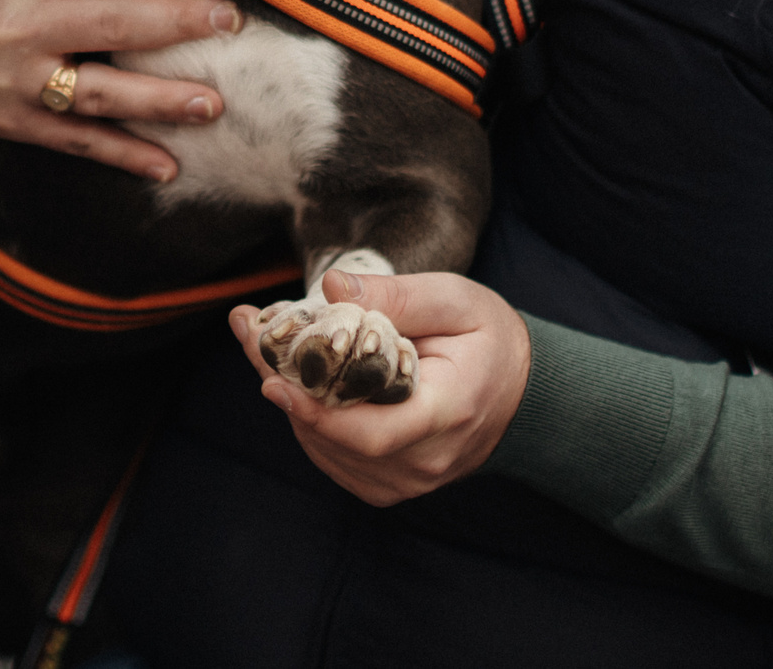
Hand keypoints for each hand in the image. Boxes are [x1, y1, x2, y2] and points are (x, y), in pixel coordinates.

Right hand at [0, 0, 237, 181]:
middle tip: (229, 22)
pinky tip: (164, 166)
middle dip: (179, 24)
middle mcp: (24, 25)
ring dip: (163, 101)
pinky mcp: (9, 119)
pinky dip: (120, 155)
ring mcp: (17, 80)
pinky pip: (74, 140)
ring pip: (103, 93)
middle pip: (117, 23)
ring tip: (213, 104)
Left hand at [232, 269, 532, 505]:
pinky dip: (309, 422)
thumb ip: (398, 296)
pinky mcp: (393, 483)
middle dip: (285, 385)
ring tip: (259, 345)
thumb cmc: (489, 338)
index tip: (271, 377)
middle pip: (337, 439)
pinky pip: (336, 459)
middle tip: (248, 332)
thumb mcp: (457, 299)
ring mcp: (410, 480)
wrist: (524, 392)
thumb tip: (334, 289)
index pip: (371, 432)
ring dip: (290, 401)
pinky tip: (295, 380)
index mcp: (447, 413)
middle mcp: (427, 459)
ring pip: (328, 451)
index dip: (314, 411)